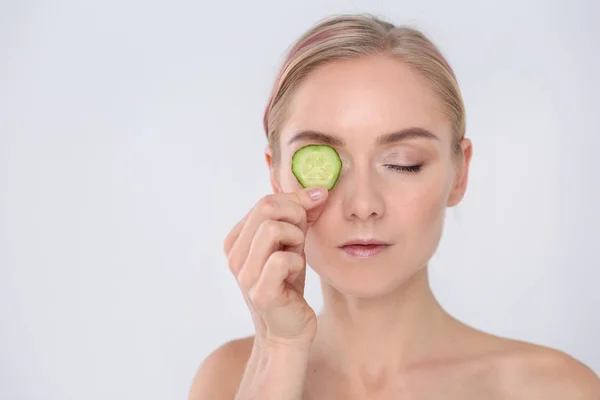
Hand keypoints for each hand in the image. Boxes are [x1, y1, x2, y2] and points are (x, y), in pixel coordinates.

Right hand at [224, 187, 327, 347]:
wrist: (288, 329)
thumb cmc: (289, 284)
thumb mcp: (292, 243)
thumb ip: (298, 216)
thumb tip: (319, 190)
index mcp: (237, 239)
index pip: (265, 201)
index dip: (295, 201)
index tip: (313, 212)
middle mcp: (234, 255)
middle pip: (266, 208)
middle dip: (295, 216)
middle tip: (302, 237)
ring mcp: (244, 274)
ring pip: (272, 229)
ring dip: (296, 238)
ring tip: (297, 256)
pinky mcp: (260, 292)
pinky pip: (283, 259)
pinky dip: (297, 262)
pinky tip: (295, 276)